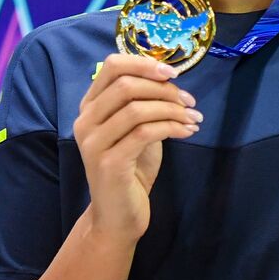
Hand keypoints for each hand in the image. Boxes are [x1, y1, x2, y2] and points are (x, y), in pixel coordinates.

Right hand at [73, 53, 201, 244]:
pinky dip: (171, 127)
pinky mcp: (108, 163)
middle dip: (164, 89)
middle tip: (190, 102)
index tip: (172, 73)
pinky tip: (187, 132)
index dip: (144, 63)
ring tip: (194, 119)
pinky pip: (144, 133)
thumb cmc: (130, 169)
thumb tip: (170, 78)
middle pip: (126, 85)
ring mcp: (93, 143)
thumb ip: (144, 102)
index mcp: (89, 106)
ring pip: (136, 109)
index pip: (111, 66)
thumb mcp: (136, 129)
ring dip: (172, 110)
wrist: (117, 216)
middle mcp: (85, 121)